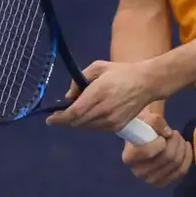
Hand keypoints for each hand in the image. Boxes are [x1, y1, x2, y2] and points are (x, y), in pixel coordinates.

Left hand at [47, 59, 168, 133]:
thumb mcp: (97, 67)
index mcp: (98, 93)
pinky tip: (90, 114)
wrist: (146, 83)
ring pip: (86, 127)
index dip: (59, 118)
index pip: (74, 112)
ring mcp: (112, 120)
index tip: (49, 119)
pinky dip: (89, 123)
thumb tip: (68, 98)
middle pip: (77, 122)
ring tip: (77, 111)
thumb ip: (79, 81)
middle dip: (65, 120)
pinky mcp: (117, 127)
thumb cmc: (120, 72)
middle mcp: (104, 109)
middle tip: (59, 114)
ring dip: (77, 122)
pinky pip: (96, 128)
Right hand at [123, 125, 192, 187]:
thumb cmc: (144, 128)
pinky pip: (182, 171)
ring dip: (182, 147)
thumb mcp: (146, 119)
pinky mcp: (163, 183)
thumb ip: (156, 121)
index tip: (162, 135)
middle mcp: (138, 172)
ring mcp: (151, 180)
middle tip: (175, 133)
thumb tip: (168, 133)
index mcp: (130, 156)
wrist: (145, 138)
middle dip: (176, 141)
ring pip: (176, 164)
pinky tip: (186, 147)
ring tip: (179, 139)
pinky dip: (187, 157)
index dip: (161, 141)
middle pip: (167, 157)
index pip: (149, 152)